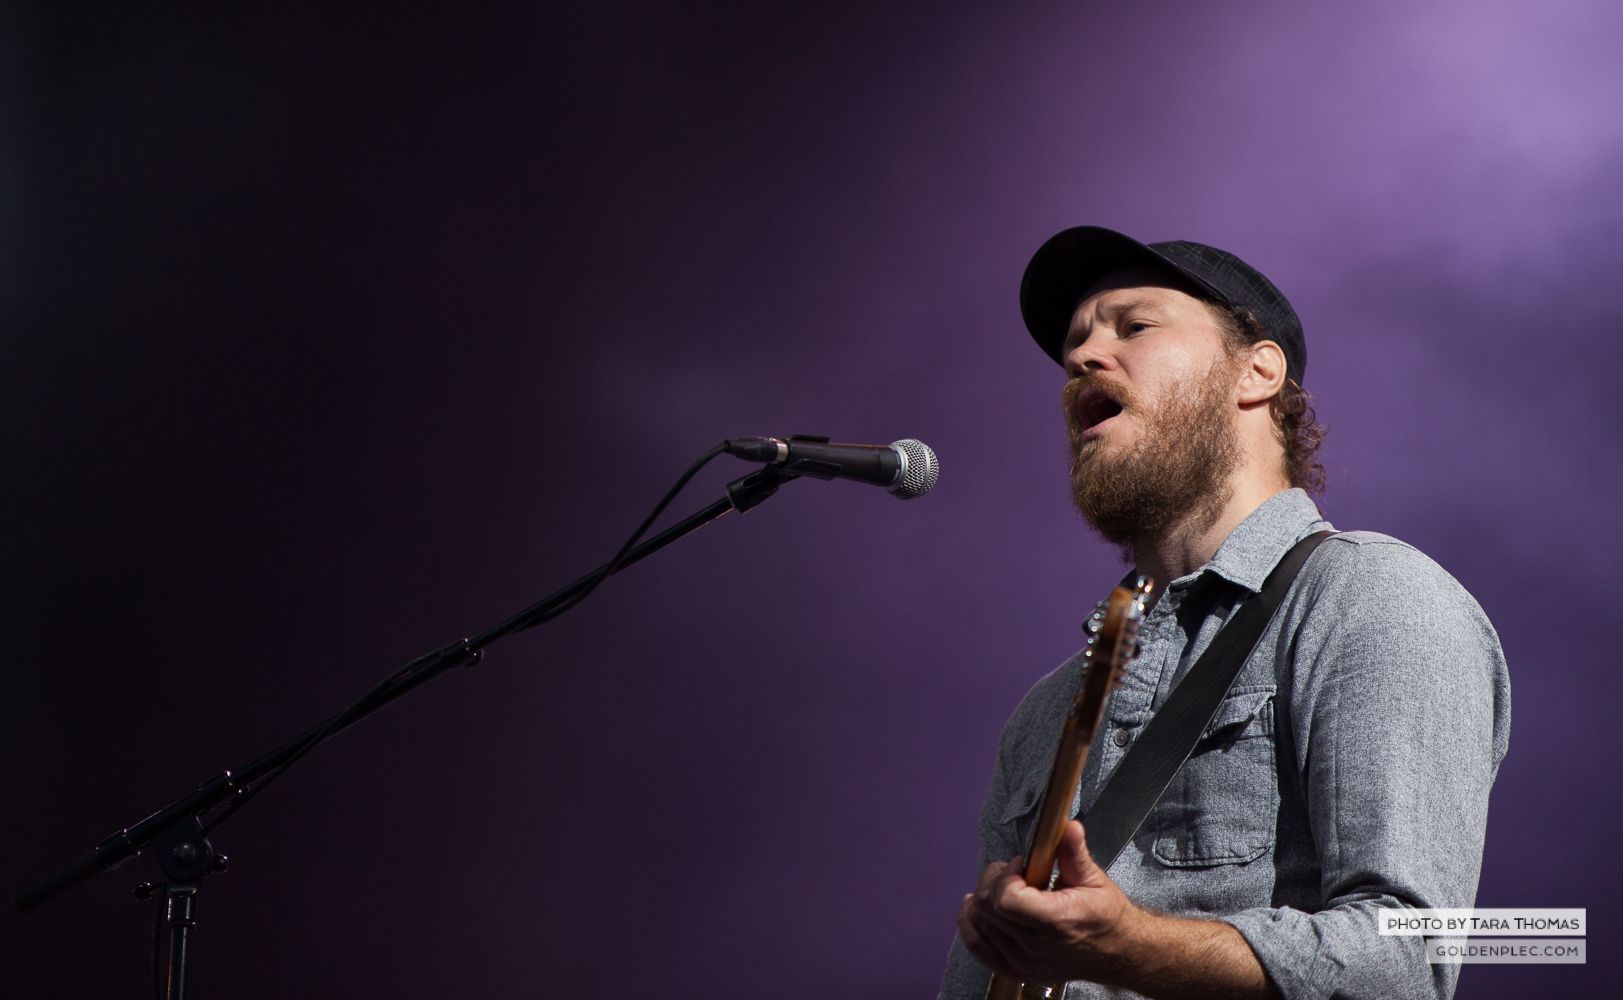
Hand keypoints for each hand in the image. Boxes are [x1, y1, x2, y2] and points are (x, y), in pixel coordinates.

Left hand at [956, 819, 1144, 986]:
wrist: (1116, 952)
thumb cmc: (1105, 916)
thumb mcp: (1094, 880)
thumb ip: (1074, 852)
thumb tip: (1068, 826)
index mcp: (1057, 922)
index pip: (1006, 900)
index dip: (1007, 876)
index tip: (1022, 865)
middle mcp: (1036, 947)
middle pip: (987, 908)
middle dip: (994, 881)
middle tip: (1014, 873)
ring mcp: (1022, 962)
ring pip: (978, 923)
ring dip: (983, 898)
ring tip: (1003, 887)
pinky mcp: (1014, 969)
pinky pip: (976, 945)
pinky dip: (970, 923)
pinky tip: (978, 907)